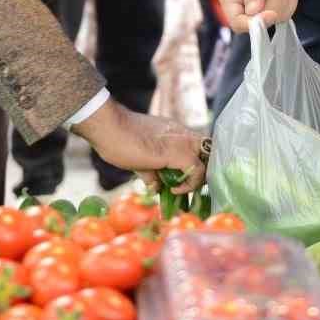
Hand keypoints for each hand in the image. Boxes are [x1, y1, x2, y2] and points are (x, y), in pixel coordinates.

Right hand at [71, 98, 207, 192]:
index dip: (197, 163)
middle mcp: (183, 134)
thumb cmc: (119, 140)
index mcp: (175, 132)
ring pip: (207, 160)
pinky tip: (173, 190)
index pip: (199, 145)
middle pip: (209, 151)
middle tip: (188, 185)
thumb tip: (155, 188)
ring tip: (182, 190)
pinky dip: (190, 185)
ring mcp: (183, 142)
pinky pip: (197, 171)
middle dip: (203, 170)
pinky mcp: (179, 153)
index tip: (186, 179)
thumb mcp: (140, 159)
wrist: (110, 128)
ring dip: (198, 178)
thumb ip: (151, 173)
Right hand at [218, 0, 296, 32]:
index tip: (271, 12)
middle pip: (263, 20)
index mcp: (230, 0)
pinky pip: (286, 9)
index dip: (256, 23)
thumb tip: (255, 11)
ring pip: (278, 16)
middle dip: (275, 0)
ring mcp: (258, 6)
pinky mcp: (270, 3)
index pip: (239, 24)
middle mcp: (243, 7)